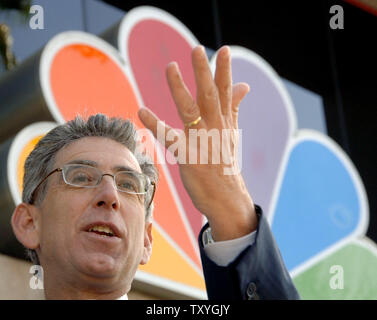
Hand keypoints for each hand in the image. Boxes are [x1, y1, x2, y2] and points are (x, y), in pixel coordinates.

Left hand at [138, 45, 257, 240]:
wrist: (228, 198)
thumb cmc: (226, 165)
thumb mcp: (232, 133)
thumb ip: (234, 107)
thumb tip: (244, 85)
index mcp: (225, 123)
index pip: (227, 93)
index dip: (225, 71)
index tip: (224, 50)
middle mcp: (216, 129)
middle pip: (211, 96)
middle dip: (204, 72)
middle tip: (196, 50)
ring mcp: (203, 143)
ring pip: (191, 111)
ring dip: (180, 88)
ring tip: (170, 67)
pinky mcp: (189, 157)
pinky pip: (170, 138)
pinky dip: (156, 124)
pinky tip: (142, 110)